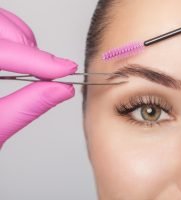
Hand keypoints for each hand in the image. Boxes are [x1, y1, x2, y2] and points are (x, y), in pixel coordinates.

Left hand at [0, 8, 77, 147]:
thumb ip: (28, 106)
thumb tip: (61, 90)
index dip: (36, 61)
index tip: (64, 70)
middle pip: (0, 27)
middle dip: (29, 49)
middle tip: (48, 71)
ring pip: (1, 22)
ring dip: (23, 41)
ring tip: (31, 67)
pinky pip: (0, 25)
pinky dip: (16, 38)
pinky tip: (17, 58)